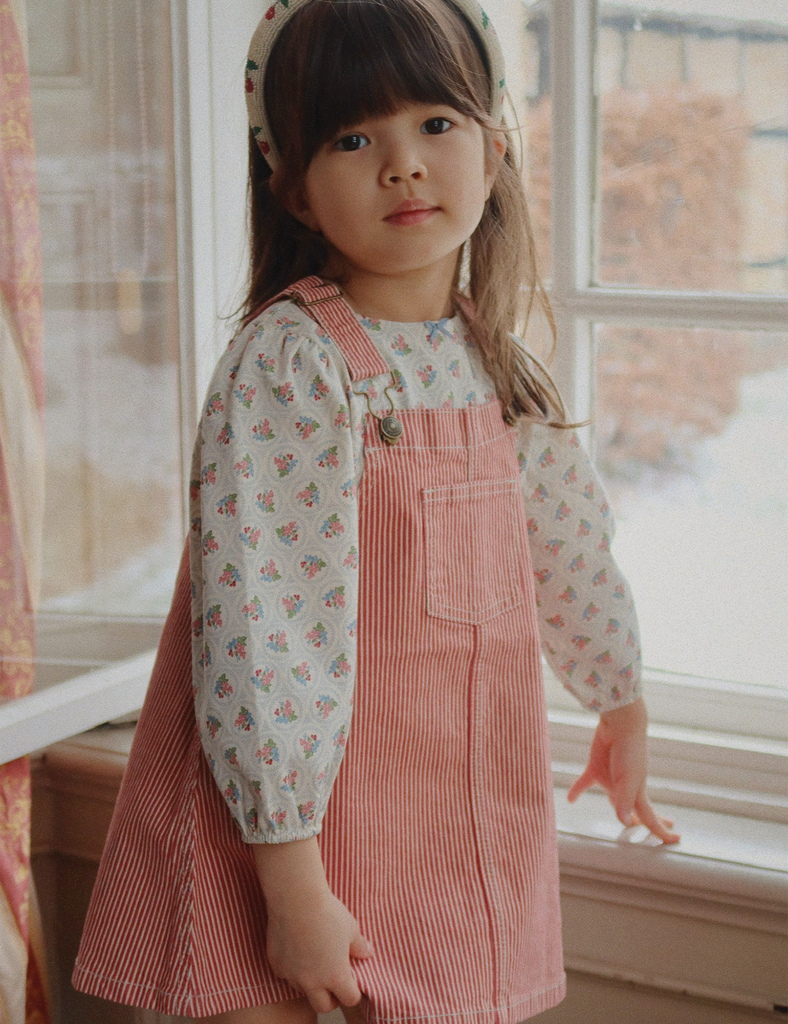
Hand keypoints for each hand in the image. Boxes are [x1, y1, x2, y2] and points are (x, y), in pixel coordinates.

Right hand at [253, 838, 373, 1012]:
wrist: (296, 898)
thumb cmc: (327, 912)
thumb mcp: (351, 928)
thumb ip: (360, 946)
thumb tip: (367, 953)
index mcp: (335, 976)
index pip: (350, 999)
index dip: (353, 991)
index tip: (352, 980)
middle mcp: (312, 982)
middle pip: (324, 1006)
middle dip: (331, 998)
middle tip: (333, 981)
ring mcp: (292, 975)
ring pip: (303, 990)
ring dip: (310, 982)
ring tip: (314, 958)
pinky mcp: (277, 965)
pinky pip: (287, 974)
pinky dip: (293, 968)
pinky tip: (297, 947)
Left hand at [567, 696, 679, 843]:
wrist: (620, 723)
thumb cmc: (629, 750)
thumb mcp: (628, 777)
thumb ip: (625, 800)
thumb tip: (625, 822)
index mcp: (637, 792)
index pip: (650, 817)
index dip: (662, 831)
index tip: (676, 840)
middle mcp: (625, 788)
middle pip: (638, 811)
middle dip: (651, 822)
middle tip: (663, 830)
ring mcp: (611, 778)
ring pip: (614, 799)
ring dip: (619, 810)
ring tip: (628, 821)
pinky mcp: (595, 767)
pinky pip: (584, 783)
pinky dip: (577, 791)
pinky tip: (570, 799)